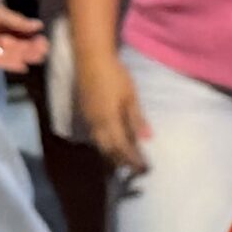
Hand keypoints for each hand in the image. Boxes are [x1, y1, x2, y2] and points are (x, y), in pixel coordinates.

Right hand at [76, 51, 151, 174]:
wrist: (90, 60)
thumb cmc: (115, 76)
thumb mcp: (130, 96)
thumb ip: (136, 119)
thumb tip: (147, 139)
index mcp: (109, 121)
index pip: (122, 147)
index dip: (132, 160)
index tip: (143, 170)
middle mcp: (96, 124)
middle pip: (108, 150)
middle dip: (121, 162)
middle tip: (134, 172)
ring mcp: (88, 119)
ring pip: (99, 144)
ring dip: (111, 156)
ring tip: (122, 164)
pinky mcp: (84, 113)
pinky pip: (94, 136)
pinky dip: (103, 145)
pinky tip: (109, 146)